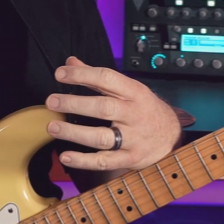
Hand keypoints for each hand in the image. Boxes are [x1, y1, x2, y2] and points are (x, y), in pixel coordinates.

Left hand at [45, 56, 180, 171]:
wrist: (172, 138)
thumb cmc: (146, 110)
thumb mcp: (129, 89)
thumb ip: (98, 77)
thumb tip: (71, 62)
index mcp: (134, 93)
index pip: (107, 78)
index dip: (82, 75)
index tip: (60, 74)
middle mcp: (134, 114)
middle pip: (103, 108)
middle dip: (75, 103)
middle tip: (52, 101)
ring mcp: (133, 138)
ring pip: (102, 137)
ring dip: (74, 132)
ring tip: (53, 127)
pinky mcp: (130, 159)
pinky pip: (104, 161)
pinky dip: (84, 160)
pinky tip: (66, 156)